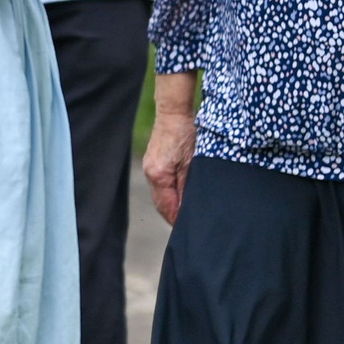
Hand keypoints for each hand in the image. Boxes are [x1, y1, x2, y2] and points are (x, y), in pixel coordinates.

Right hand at [143, 107, 197, 224]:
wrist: (173, 113)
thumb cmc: (186, 134)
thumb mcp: (193, 163)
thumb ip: (188, 187)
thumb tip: (188, 209)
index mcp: (159, 176)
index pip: (168, 208)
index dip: (180, 221)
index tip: (192, 230)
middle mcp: (151, 174)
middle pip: (161, 206)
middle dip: (175, 217)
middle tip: (192, 226)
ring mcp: (149, 168)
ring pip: (160, 197)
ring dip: (172, 206)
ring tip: (188, 214)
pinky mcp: (152, 163)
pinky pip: (159, 187)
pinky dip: (169, 195)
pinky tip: (180, 197)